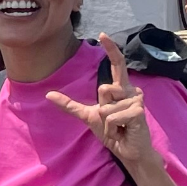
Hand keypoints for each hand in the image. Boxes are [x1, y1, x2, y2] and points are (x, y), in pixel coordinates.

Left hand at [47, 33, 159, 170]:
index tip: (102, 34)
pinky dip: (111, 128)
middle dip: (100, 109)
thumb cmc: (113, 132)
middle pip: (103, 89)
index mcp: (120, 88)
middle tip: (111, 121)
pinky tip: (122, 131)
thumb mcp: (88, 116)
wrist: (128, 151)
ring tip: (118, 127)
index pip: (116, 64)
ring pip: (105, 106)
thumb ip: (70, 105)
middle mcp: (131, 90)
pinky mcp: (138, 112)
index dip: (110, 49)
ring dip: (106, 122)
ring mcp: (137, 100)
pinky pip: (111, 117)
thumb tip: (48, 94)